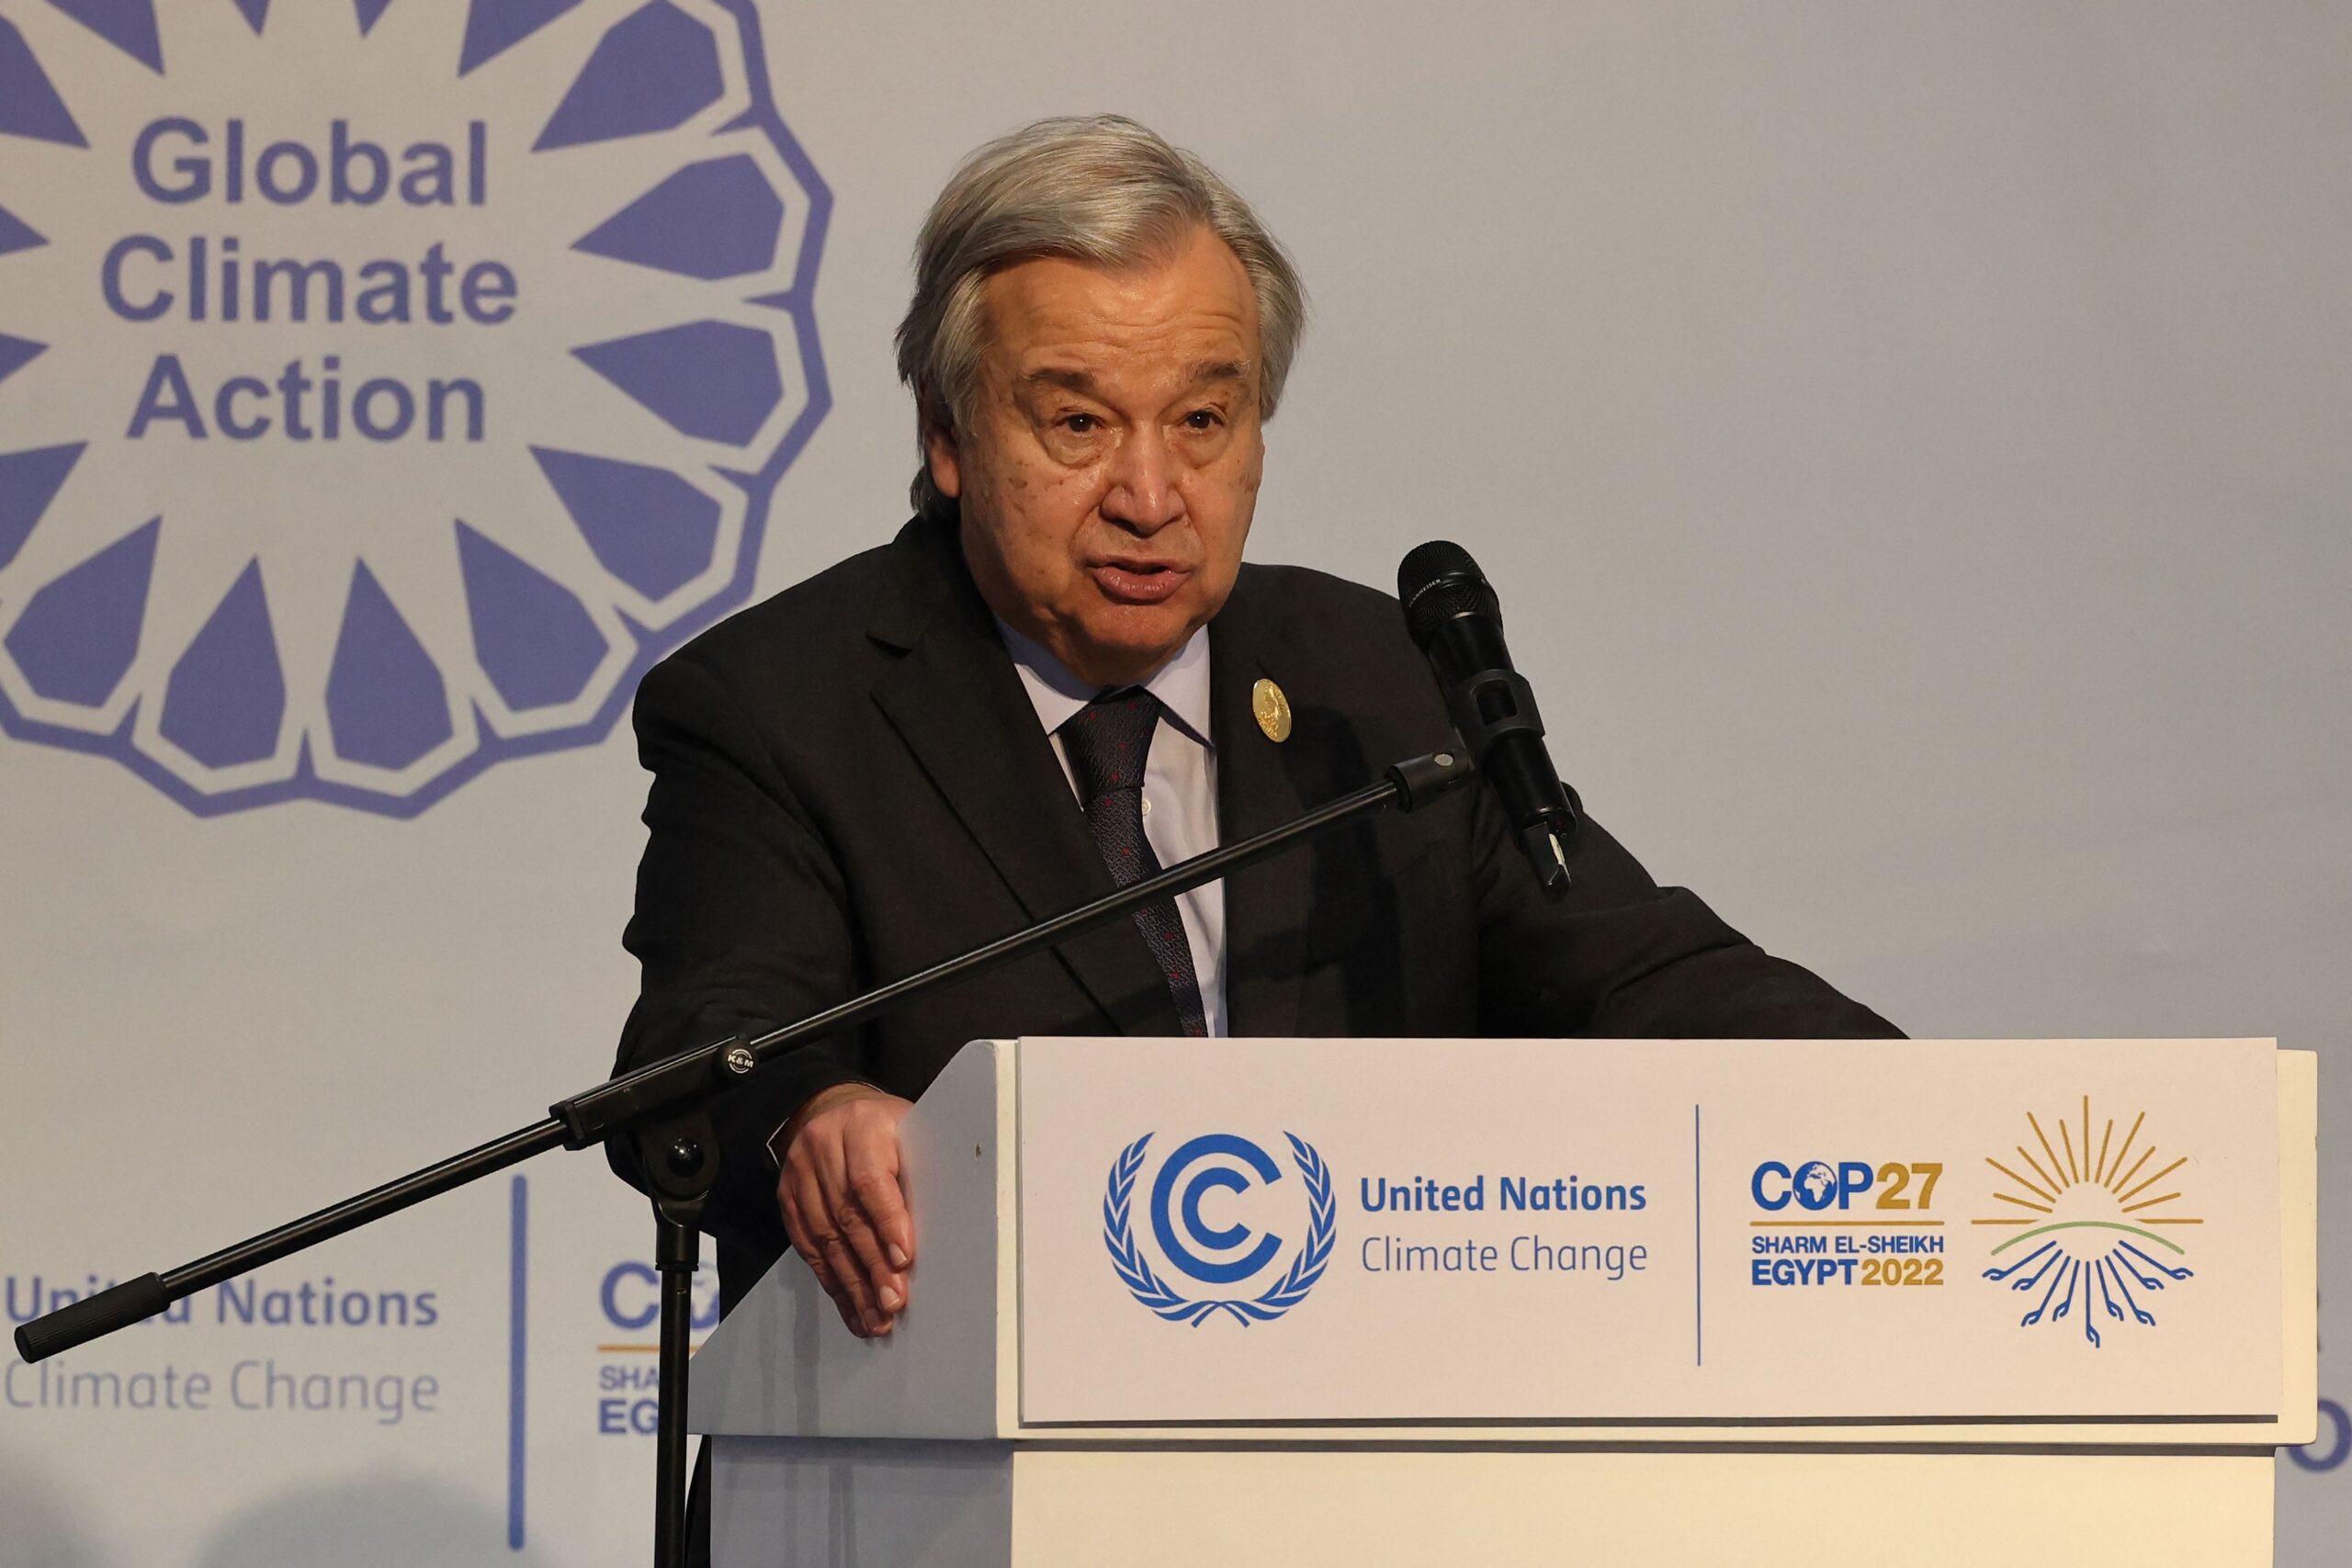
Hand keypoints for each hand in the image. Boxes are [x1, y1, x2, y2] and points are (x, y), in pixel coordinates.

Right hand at [775, 1084, 914, 1336]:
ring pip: (825, 1238)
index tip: (905, 1258)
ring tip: (875, 1318)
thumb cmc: (888, 1130)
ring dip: (852, 1285)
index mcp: (862, 1125)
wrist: (834, 1110)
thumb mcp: (911, 1134)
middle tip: (893, 1302)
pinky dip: (832, 1282)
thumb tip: (942, 1234)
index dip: (887, 1221)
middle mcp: (824, 1147)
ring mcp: (800, 1173)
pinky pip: (808, 1247)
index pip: (870, 1179)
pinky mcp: (787, 1198)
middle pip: (847, 1215)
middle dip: (872, 1266)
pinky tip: (851, 1306)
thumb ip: (919, 1175)